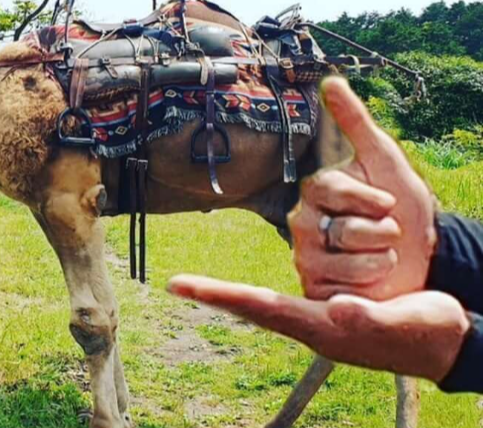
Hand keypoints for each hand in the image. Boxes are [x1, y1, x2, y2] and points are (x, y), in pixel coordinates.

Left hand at [169, 274, 467, 381]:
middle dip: (216, 295)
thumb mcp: (400, 320)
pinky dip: (263, 296)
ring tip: (200, 287)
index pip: (260, 306)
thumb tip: (336, 308)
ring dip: (236, 296)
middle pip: (254, 307)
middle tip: (177, 285)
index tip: (181, 285)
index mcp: (320, 327)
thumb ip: (368, 317)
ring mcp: (320, 323)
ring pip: (268, 306)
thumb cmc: (427, 331)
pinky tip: (251, 293)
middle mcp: (312, 326)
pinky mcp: (332, 316)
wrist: (448, 341)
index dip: (221, 294)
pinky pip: (288, 305)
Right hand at [288, 78, 437, 299]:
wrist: (420, 255)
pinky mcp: (313, 287)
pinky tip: (373, 276)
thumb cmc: (403, 206)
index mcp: (317, 190)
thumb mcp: (384, 159)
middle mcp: (304, 221)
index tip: (387, 202)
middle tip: (389, 232)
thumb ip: (356, 121)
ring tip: (382, 255)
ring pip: (344, 260)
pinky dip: (368, 282)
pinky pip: (341, 287)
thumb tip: (332, 81)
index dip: (368, 199)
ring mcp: (306, 256)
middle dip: (380, 232)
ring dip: (379, 259)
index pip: (333, 190)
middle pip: (342, 229)